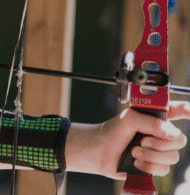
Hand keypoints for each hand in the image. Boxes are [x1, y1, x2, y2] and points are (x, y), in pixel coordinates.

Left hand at [66, 101, 189, 178]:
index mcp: (156, 118)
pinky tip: (135, 162)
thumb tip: (171, 133)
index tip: (189, 112)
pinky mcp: (155, 166)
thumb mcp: (128, 118)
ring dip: (151, 155)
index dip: (187, 110)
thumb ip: (151, 122)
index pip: (178, 111)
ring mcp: (159, 151)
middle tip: (142, 140)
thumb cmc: (112, 132)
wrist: (99, 151)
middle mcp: (161, 134)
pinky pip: (164, 169)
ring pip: (173, 157)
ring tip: (134, 151)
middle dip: (161, 142)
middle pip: (180, 140)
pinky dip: (148, 166)